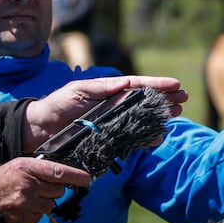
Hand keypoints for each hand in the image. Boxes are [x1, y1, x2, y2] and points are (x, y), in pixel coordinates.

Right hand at [0, 157, 91, 222]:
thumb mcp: (17, 166)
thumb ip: (39, 169)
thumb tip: (62, 174)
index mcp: (27, 168)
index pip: (59, 172)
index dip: (76, 176)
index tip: (87, 179)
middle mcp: (29, 186)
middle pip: (58, 190)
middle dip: (53, 190)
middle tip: (39, 188)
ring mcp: (26, 204)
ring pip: (50, 205)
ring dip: (43, 203)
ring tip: (27, 198)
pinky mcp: (23, 219)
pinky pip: (39, 217)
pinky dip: (34, 213)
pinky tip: (21, 208)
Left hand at [22, 76, 187, 151]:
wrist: (40, 130)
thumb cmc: (58, 105)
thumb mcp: (79, 90)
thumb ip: (103, 88)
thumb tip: (128, 83)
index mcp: (109, 91)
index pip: (138, 85)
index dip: (157, 84)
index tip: (176, 84)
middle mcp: (114, 105)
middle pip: (146, 101)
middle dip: (165, 99)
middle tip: (183, 99)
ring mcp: (113, 122)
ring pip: (143, 118)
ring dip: (160, 116)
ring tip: (176, 114)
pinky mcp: (109, 139)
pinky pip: (132, 137)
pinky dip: (146, 136)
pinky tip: (158, 135)